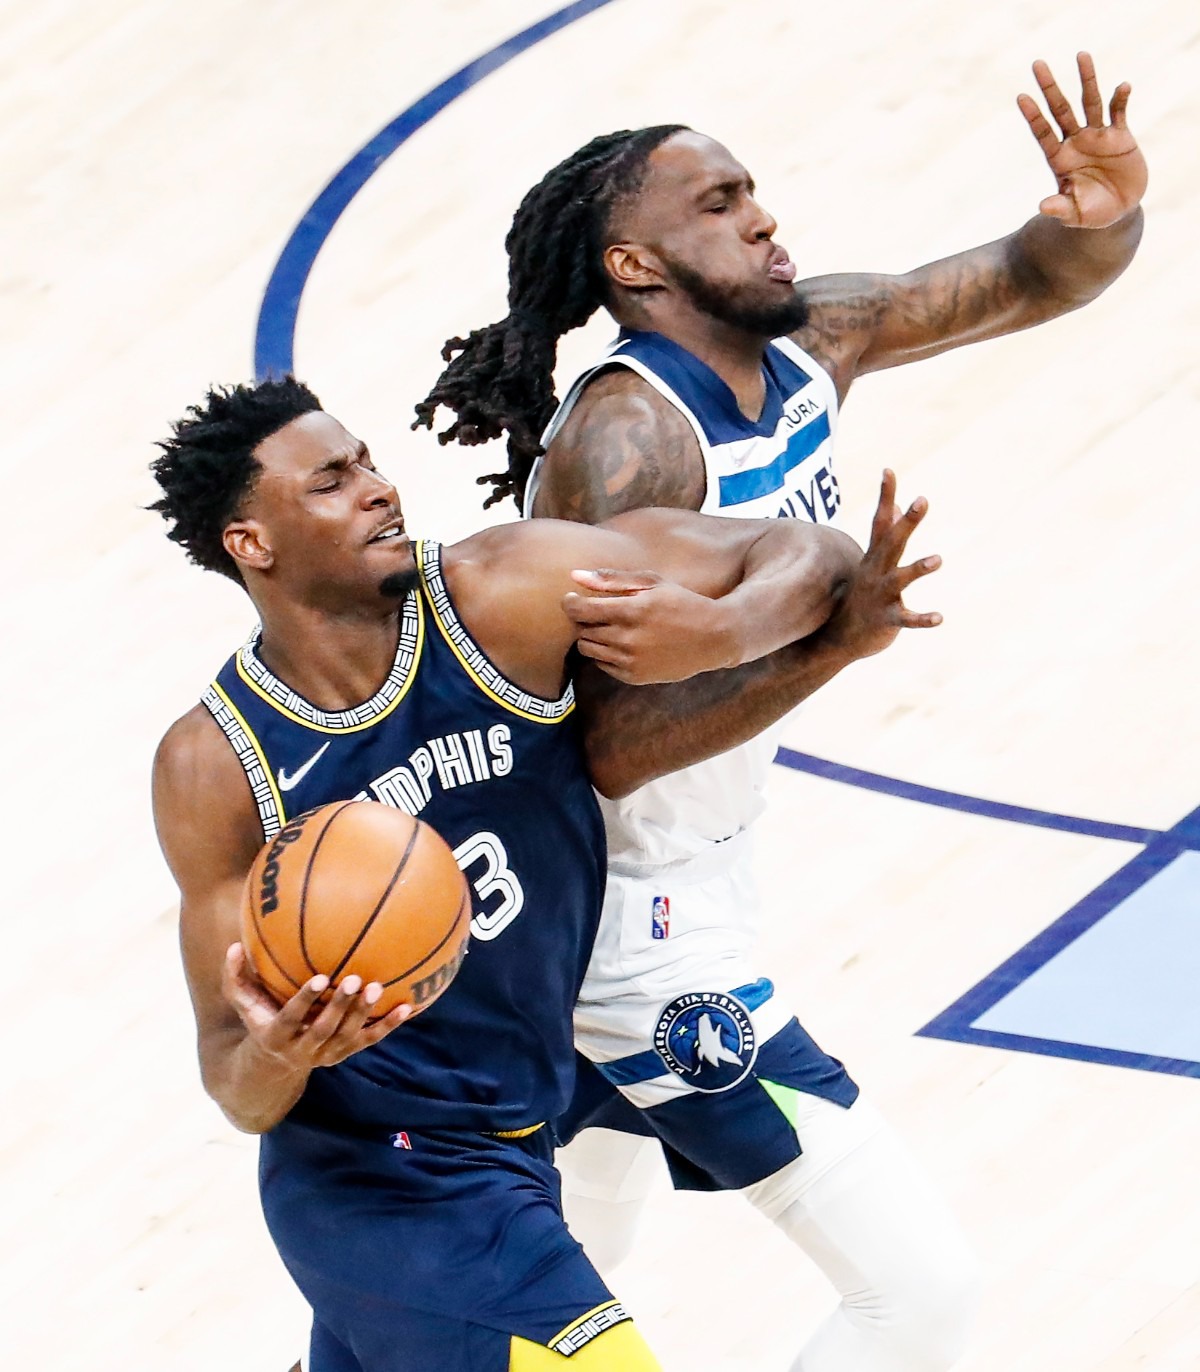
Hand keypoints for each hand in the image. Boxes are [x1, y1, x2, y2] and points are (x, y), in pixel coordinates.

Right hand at [222, 942, 411, 1070]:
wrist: (274, 1063)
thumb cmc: (260, 1020)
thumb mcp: (243, 1002)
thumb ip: (235, 976)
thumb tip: (234, 945)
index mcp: (276, 1034)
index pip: (290, 1018)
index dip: (304, 1000)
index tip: (319, 977)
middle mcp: (302, 1048)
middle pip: (324, 1029)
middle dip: (339, 1006)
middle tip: (353, 979)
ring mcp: (326, 1054)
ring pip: (348, 1037)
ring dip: (363, 1013)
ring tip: (377, 987)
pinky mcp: (346, 1053)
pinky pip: (369, 1040)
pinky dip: (389, 1025)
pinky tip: (407, 1006)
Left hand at [563, 569, 737, 684]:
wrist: (713, 637)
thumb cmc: (681, 602)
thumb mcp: (651, 582)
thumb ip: (611, 579)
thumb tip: (574, 576)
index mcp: (632, 610)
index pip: (580, 609)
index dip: (569, 603)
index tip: (571, 598)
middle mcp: (629, 639)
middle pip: (582, 630)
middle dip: (583, 619)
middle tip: (599, 611)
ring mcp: (631, 661)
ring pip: (588, 649)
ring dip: (592, 636)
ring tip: (611, 626)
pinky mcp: (634, 677)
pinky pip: (602, 665)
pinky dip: (605, 653)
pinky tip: (623, 643)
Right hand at [821, 470, 940, 660]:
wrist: (838, 638)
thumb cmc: (861, 595)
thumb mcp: (873, 561)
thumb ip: (887, 533)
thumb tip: (899, 505)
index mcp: (876, 557)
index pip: (880, 521)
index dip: (885, 496)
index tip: (889, 470)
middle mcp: (877, 571)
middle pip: (893, 542)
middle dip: (908, 522)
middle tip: (922, 500)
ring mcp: (881, 595)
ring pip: (900, 579)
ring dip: (918, 568)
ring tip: (939, 558)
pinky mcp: (887, 620)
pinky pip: (906, 619)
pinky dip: (922, 619)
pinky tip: (939, 618)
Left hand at [1017, 52, 1147, 227]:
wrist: (1119, 209)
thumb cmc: (1092, 212)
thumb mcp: (1075, 214)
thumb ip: (1060, 208)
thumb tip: (1042, 207)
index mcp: (1059, 159)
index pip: (1043, 133)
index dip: (1033, 116)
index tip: (1021, 97)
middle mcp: (1075, 142)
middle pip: (1060, 109)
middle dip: (1049, 88)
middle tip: (1037, 64)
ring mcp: (1097, 136)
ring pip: (1090, 102)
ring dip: (1086, 79)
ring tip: (1081, 55)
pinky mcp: (1120, 136)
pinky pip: (1119, 112)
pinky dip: (1121, 99)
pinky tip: (1122, 86)